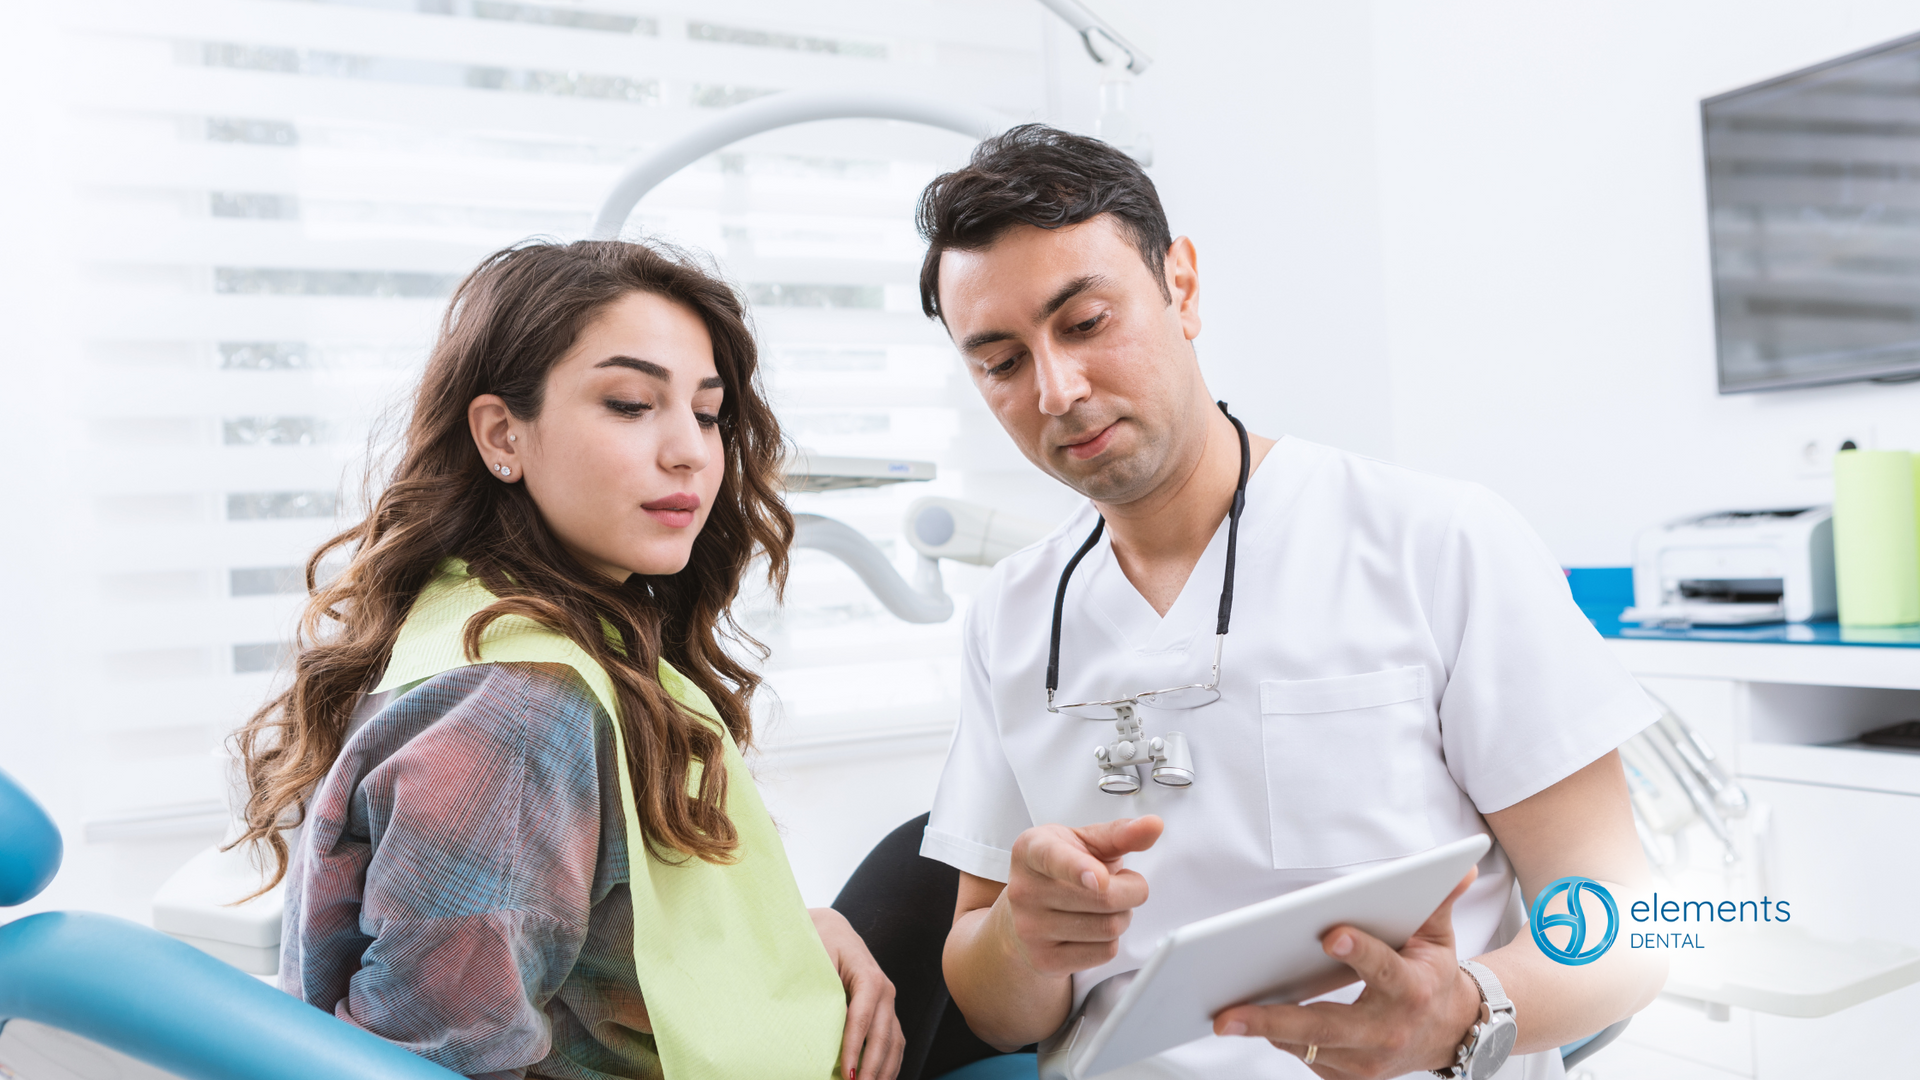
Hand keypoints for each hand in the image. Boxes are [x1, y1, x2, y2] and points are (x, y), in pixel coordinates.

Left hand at [809, 907, 903, 1079]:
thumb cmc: (820, 944)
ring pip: (894, 1042)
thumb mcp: (816, 960)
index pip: (862, 1017)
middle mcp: (885, 989)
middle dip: (871, 1066)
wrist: (833, 931)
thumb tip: (808, 1021)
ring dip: (884, 1070)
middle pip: (882, 1034)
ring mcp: (889, 1001)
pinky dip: (890, 1063)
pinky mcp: (887, 1011)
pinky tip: (881, 1079)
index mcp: (868, 975)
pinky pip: (895, 1041)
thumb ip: (816, 988)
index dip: (854, 1047)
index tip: (847, 1073)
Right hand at [1001, 816, 1163, 975]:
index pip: (1055, 858)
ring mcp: (1029, 928)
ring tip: (1102, 905)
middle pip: (1105, 897)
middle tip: (1119, 883)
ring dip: (1122, 916)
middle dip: (1130, 890)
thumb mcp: (1085, 842)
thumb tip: (1153, 825)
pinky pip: (1104, 952)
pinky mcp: (1043, 959)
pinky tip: (1092, 927)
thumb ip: (1120, 833)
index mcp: (1031, 849)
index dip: (1080, 868)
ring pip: (1109, 927)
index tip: (1100, 878)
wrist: (1025, 913)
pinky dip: (1111, 940)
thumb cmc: (1061, 869)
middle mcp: (1024, 889)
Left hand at [1211, 869, 1483, 1078]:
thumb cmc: (1433, 975)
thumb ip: (1439, 899)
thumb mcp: (1438, 936)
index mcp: (1413, 990)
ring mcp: (1370, 1062)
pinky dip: (1283, 1040)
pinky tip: (1254, 1022)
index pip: (1385, 970)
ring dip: (1267, 1032)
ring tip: (1226, 1015)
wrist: (1452, 1032)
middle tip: (1227, 1013)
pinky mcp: (1353, 1077)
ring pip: (1309, 1048)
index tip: (1330, 935)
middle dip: (1273, 1020)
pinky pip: (1309, 1059)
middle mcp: (1390, 1032)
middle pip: (1327, 1027)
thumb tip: (1461, 865)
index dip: (1360, 952)